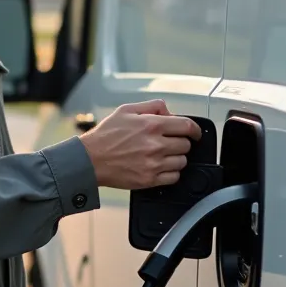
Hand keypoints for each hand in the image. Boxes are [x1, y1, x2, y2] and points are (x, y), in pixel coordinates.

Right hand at [78, 99, 202, 188]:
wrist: (90, 160)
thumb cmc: (105, 136)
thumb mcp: (126, 110)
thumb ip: (152, 106)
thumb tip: (169, 112)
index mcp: (152, 125)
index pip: (187, 126)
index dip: (195, 130)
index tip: (195, 133)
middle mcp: (155, 145)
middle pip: (186, 145)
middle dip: (181, 143)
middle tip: (170, 143)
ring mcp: (154, 164)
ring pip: (182, 162)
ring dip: (177, 158)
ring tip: (163, 155)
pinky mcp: (149, 179)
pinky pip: (174, 177)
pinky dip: (171, 172)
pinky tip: (161, 167)